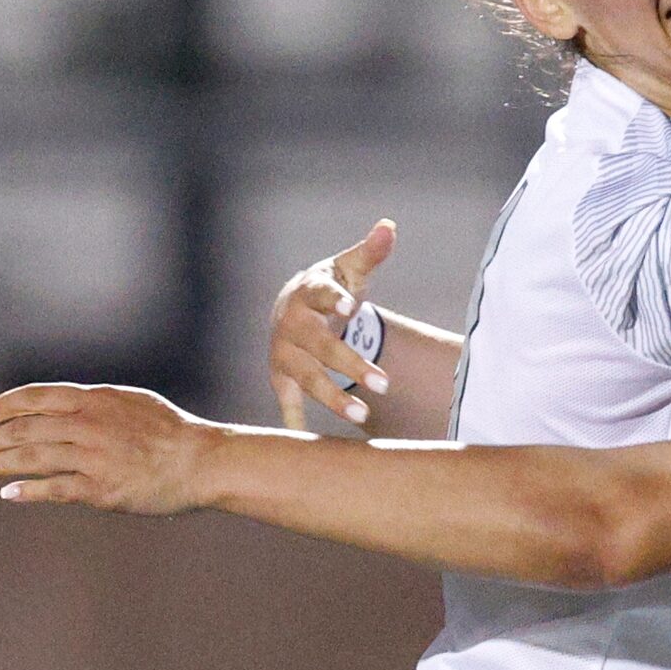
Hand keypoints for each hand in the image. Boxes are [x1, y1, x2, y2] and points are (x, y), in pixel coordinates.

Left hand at [0, 384, 219, 513]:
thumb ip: (96, 403)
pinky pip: (53, 489)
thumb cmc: (173, 432)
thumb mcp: (132, 402)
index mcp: (95, 400)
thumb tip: (64, 406)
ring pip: (30, 459)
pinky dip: (26, 491)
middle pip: (23, 431)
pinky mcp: (101, 488)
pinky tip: (8, 494)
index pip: (35, 398)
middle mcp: (88, 425)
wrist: (203, 462)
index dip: (4, 406)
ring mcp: (93, 457)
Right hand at [269, 219, 397, 429]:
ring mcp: (284, 353)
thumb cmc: (331, 287)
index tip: (354, 309)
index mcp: (311, 292)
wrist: (292, 308)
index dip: (337, 301)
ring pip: (307, 378)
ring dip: (332, 398)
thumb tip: (389, 227)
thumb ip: (370, 252)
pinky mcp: (281, 376)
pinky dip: (294, 421)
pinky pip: (287, 402)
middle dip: (351, 364)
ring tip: (363, 415)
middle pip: (322, 346)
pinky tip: (307, 443)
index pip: (324, 295)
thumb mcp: (349, 268)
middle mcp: (292, 323)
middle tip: (385, 384)